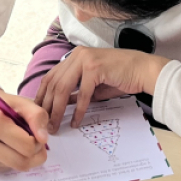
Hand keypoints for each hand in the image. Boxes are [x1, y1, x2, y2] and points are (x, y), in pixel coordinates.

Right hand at [0, 91, 49, 173]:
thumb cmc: (2, 105)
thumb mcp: (22, 102)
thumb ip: (37, 116)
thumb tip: (43, 139)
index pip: (27, 146)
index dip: (37, 141)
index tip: (34, 132)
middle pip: (23, 162)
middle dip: (35, 153)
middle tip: (33, 141)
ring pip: (17, 168)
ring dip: (25, 157)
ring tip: (20, 142)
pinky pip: (9, 169)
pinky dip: (14, 160)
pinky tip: (9, 147)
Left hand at [35, 47, 167, 129]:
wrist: (143, 71)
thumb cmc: (120, 77)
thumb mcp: (92, 85)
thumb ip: (75, 91)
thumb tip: (59, 104)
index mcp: (74, 56)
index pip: (51, 76)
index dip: (42, 95)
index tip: (38, 112)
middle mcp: (77, 55)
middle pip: (54, 83)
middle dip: (47, 105)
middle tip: (43, 123)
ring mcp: (85, 59)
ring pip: (63, 88)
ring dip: (58, 110)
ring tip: (55, 125)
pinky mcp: (95, 68)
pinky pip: (82, 94)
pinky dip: (78, 110)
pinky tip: (75, 122)